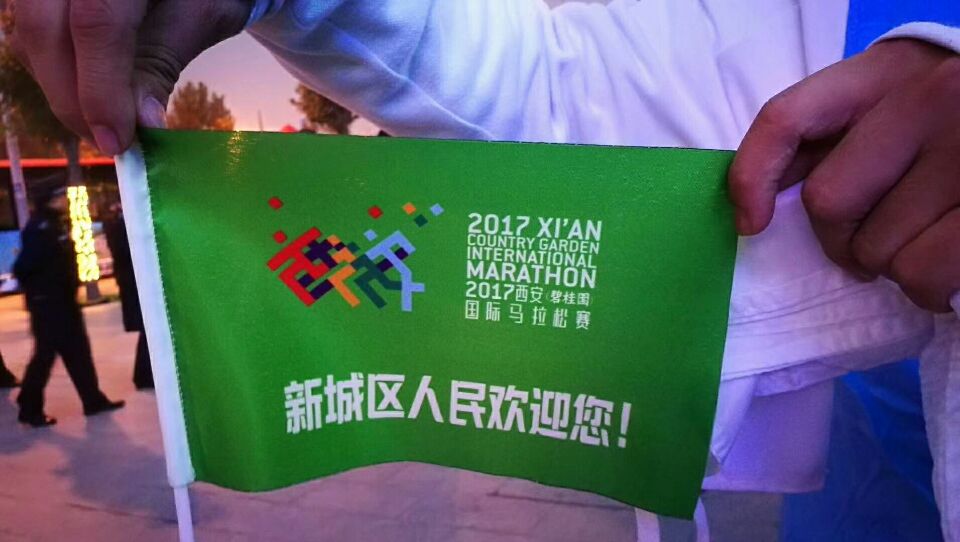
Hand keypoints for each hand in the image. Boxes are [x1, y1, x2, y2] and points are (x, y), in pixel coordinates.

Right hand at [11, 0, 251, 154]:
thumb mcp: (200, 18)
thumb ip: (163, 62)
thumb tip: (142, 125)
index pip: (96, 22)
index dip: (101, 89)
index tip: (118, 141)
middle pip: (43, 28)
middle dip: (71, 98)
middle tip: (109, 143)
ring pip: (29, 35)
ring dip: (61, 89)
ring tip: (104, 125)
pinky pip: (30, 35)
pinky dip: (56, 73)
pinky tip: (89, 98)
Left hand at [730, 39, 959, 311]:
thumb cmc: (939, 124)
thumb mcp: (882, 103)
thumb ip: (819, 137)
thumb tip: (752, 209)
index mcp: (884, 73)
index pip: (785, 120)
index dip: (752, 177)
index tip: (750, 225)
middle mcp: (930, 99)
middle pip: (827, 202)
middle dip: (844, 239)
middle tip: (880, 237)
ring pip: (876, 247)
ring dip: (890, 263)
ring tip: (925, 240)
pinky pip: (923, 272)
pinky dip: (926, 288)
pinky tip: (946, 268)